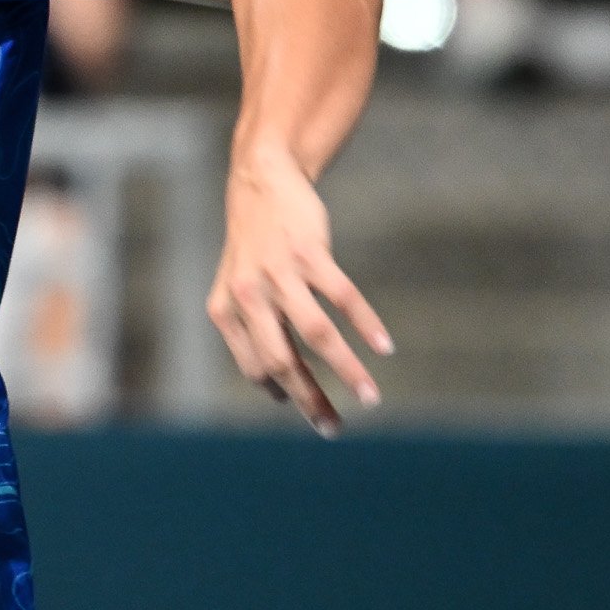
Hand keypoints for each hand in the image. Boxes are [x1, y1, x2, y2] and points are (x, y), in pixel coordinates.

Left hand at [207, 155, 391, 436]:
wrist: (260, 181)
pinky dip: (365, 325)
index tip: (308, 410)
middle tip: (335, 429)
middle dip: (310, 400)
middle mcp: (247, 295)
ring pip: (316, 335)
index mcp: (225, 310)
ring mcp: (278, 272)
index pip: (255, 368)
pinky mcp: (308, 252)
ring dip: (347, 372)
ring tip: (371, 397)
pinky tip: (384, 347)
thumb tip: (275, 389)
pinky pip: (341, 297)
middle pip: (282, 361)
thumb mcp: (236, 287)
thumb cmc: (253, 246)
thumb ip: (251, 332)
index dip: (281, 392)